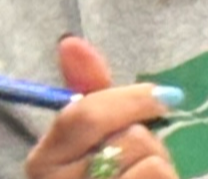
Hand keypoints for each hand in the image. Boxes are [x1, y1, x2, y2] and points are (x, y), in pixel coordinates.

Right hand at [23, 35, 179, 178]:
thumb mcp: (95, 140)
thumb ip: (88, 93)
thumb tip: (70, 41)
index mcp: (43, 163)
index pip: (84, 114)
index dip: (130, 99)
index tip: (163, 98)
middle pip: (127, 139)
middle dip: (149, 146)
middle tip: (143, 163)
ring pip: (152, 165)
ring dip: (164, 171)